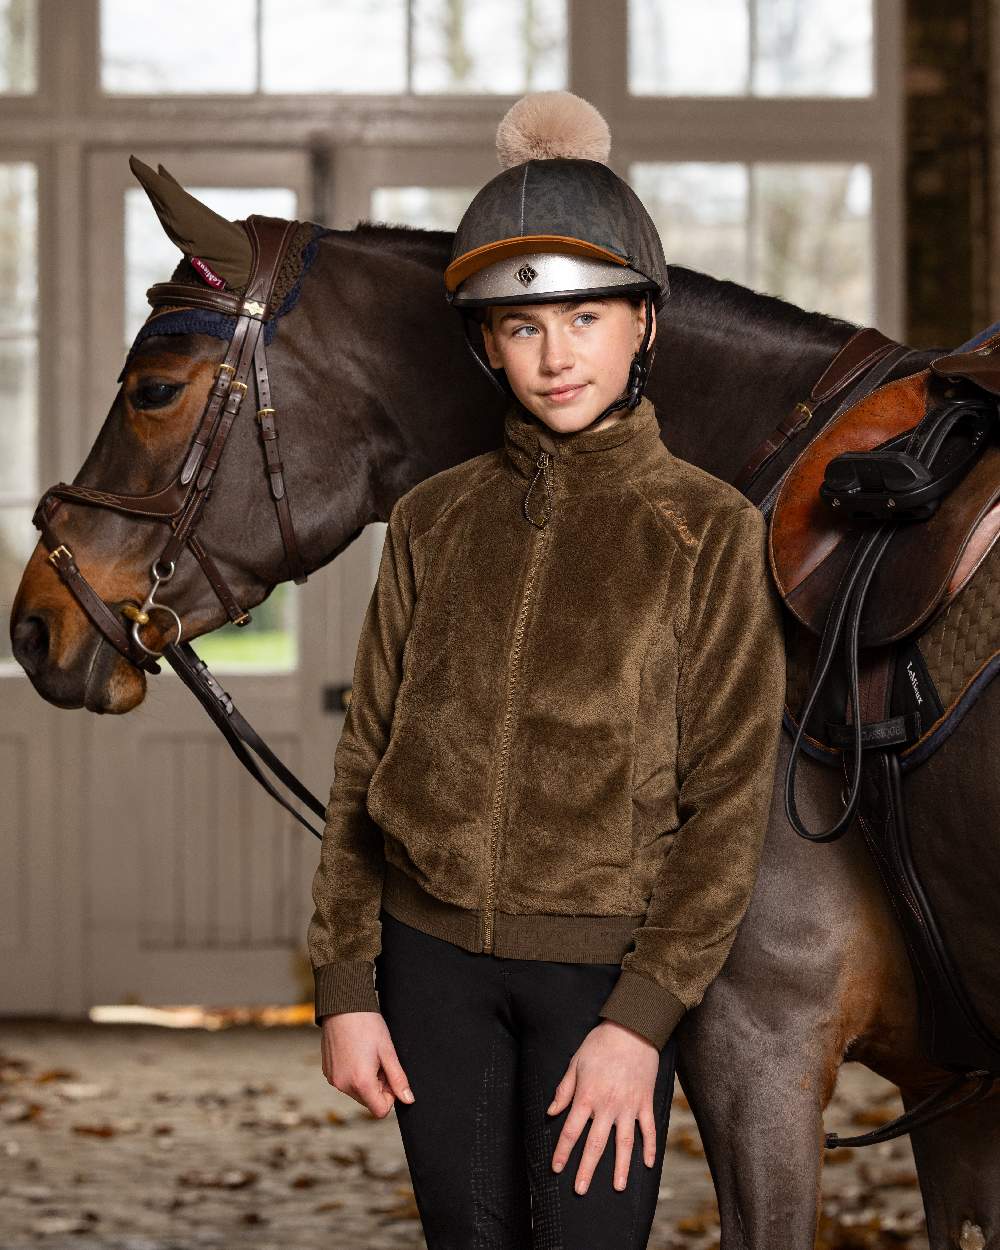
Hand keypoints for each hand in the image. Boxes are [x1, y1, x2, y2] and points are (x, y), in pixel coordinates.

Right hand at [320, 1011, 414, 1118]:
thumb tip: (408, 1099)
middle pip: (368, 1101)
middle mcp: (343, 1085)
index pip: (381, 1110)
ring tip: (366, 1054)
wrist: (342, 1005)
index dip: (390, 1095)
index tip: (389, 1074)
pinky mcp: (327, 1071)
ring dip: (365, 1079)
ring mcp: (333, 1079)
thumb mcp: (388, 1051)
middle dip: (377, 1086)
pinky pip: (345, 1081)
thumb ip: (399, 1079)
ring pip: (357, 1091)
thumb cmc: (367, 1024)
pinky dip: (353, 1073)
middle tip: (379, 1060)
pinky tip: (355, 1052)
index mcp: (361, 1083)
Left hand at [547, 1020, 659, 1193]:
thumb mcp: (575, 1062)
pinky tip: (648, 1164)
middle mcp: (607, 1106)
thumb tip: (551, 1112)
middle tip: (580, 1190)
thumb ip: (564, 1090)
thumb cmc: (600, 1044)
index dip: (562, 1151)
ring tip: (618, 1187)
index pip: (571, 1130)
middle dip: (586, 1169)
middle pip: (595, 1144)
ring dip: (621, 1167)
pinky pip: (648, 1130)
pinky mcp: (645, 1102)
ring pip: (624, 1143)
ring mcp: (628, 1106)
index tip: (557, 1168)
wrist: (632, 1029)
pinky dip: (649, 1147)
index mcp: (587, 1096)